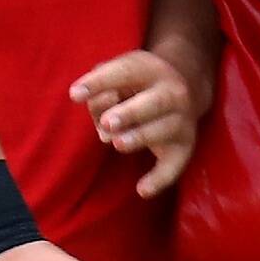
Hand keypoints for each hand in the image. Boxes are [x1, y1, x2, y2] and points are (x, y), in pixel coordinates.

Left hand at [73, 48, 207, 199]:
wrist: (184, 89)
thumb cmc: (136, 85)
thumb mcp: (119, 75)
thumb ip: (101, 87)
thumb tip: (94, 105)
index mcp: (151, 69)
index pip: (126, 71)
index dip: (101, 82)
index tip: (74, 95)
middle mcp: (172, 92)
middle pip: (155, 102)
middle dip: (131, 112)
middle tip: (107, 122)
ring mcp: (182, 120)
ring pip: (164, 130)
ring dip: (142, 137)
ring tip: (117, 143)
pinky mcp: (184, 146)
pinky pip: (174, 165)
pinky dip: (160, 179)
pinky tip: (142, 190)